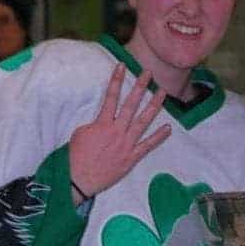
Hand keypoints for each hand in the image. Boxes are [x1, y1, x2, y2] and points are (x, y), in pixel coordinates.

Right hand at [69, 64, 170, 202]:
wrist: (78, 179)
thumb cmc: (76, 156)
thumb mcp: (80, 134)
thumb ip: (95, 124)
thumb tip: (104, 121)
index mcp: (102, 124)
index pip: (111, 97)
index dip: (116, 80)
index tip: (122, 66)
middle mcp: (117, 131)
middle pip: (131, 105)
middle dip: (140, 87)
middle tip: (149, 73)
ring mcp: (126, 144)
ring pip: (143, 121)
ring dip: (154, 106)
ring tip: (162, 93)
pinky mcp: (132, 157)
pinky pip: (148, 146)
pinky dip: (159, 137)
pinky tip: (168, 128)